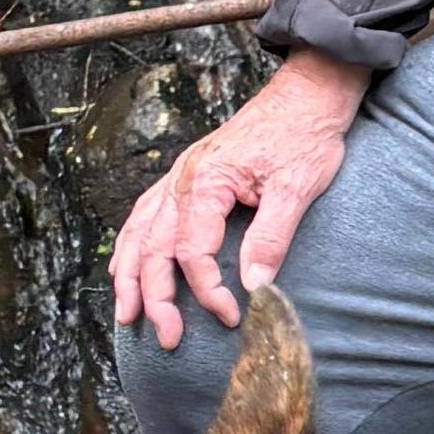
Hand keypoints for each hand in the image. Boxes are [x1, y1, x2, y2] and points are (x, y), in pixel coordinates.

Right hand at [112, 48, 368, 346]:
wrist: (306, 95)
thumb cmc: (303, 136)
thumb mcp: (296, 188)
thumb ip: (271, 236)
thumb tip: (255, 285)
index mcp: (207, 182)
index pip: (193, 251)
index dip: (207, 290)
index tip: (230, 315)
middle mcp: (182, 180)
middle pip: (155, 248)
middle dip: (155, 297)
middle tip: (167, 337)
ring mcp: (179, 177)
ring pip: (139, 232)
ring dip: (129, 276)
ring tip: (126, 314)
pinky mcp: (186, 177)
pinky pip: (145, 214)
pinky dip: (132, 244)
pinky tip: (127, 265)